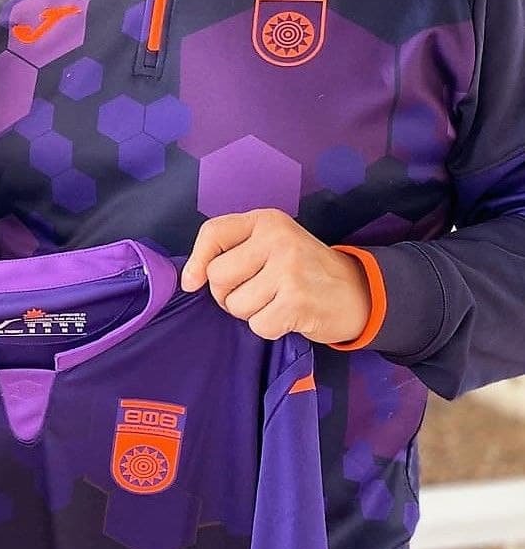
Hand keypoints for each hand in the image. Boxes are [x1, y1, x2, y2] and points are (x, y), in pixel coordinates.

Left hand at [180, 208, 371, 344]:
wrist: (359, 291)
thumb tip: (189, 280)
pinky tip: (286, 315)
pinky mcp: (297, 301)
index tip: (193, 282)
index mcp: (266, 221)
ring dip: (250, 313)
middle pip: (218, 276)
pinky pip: (257, 325)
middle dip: (227, 294)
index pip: (213, 233)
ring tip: (274, 302)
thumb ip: (232, 250)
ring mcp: (288, 269)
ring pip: (235, 304)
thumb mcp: (271, 244)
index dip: (196, 261)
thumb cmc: (303, 268)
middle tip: (252, 293)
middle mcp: (276, 239)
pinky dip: (268, 327)